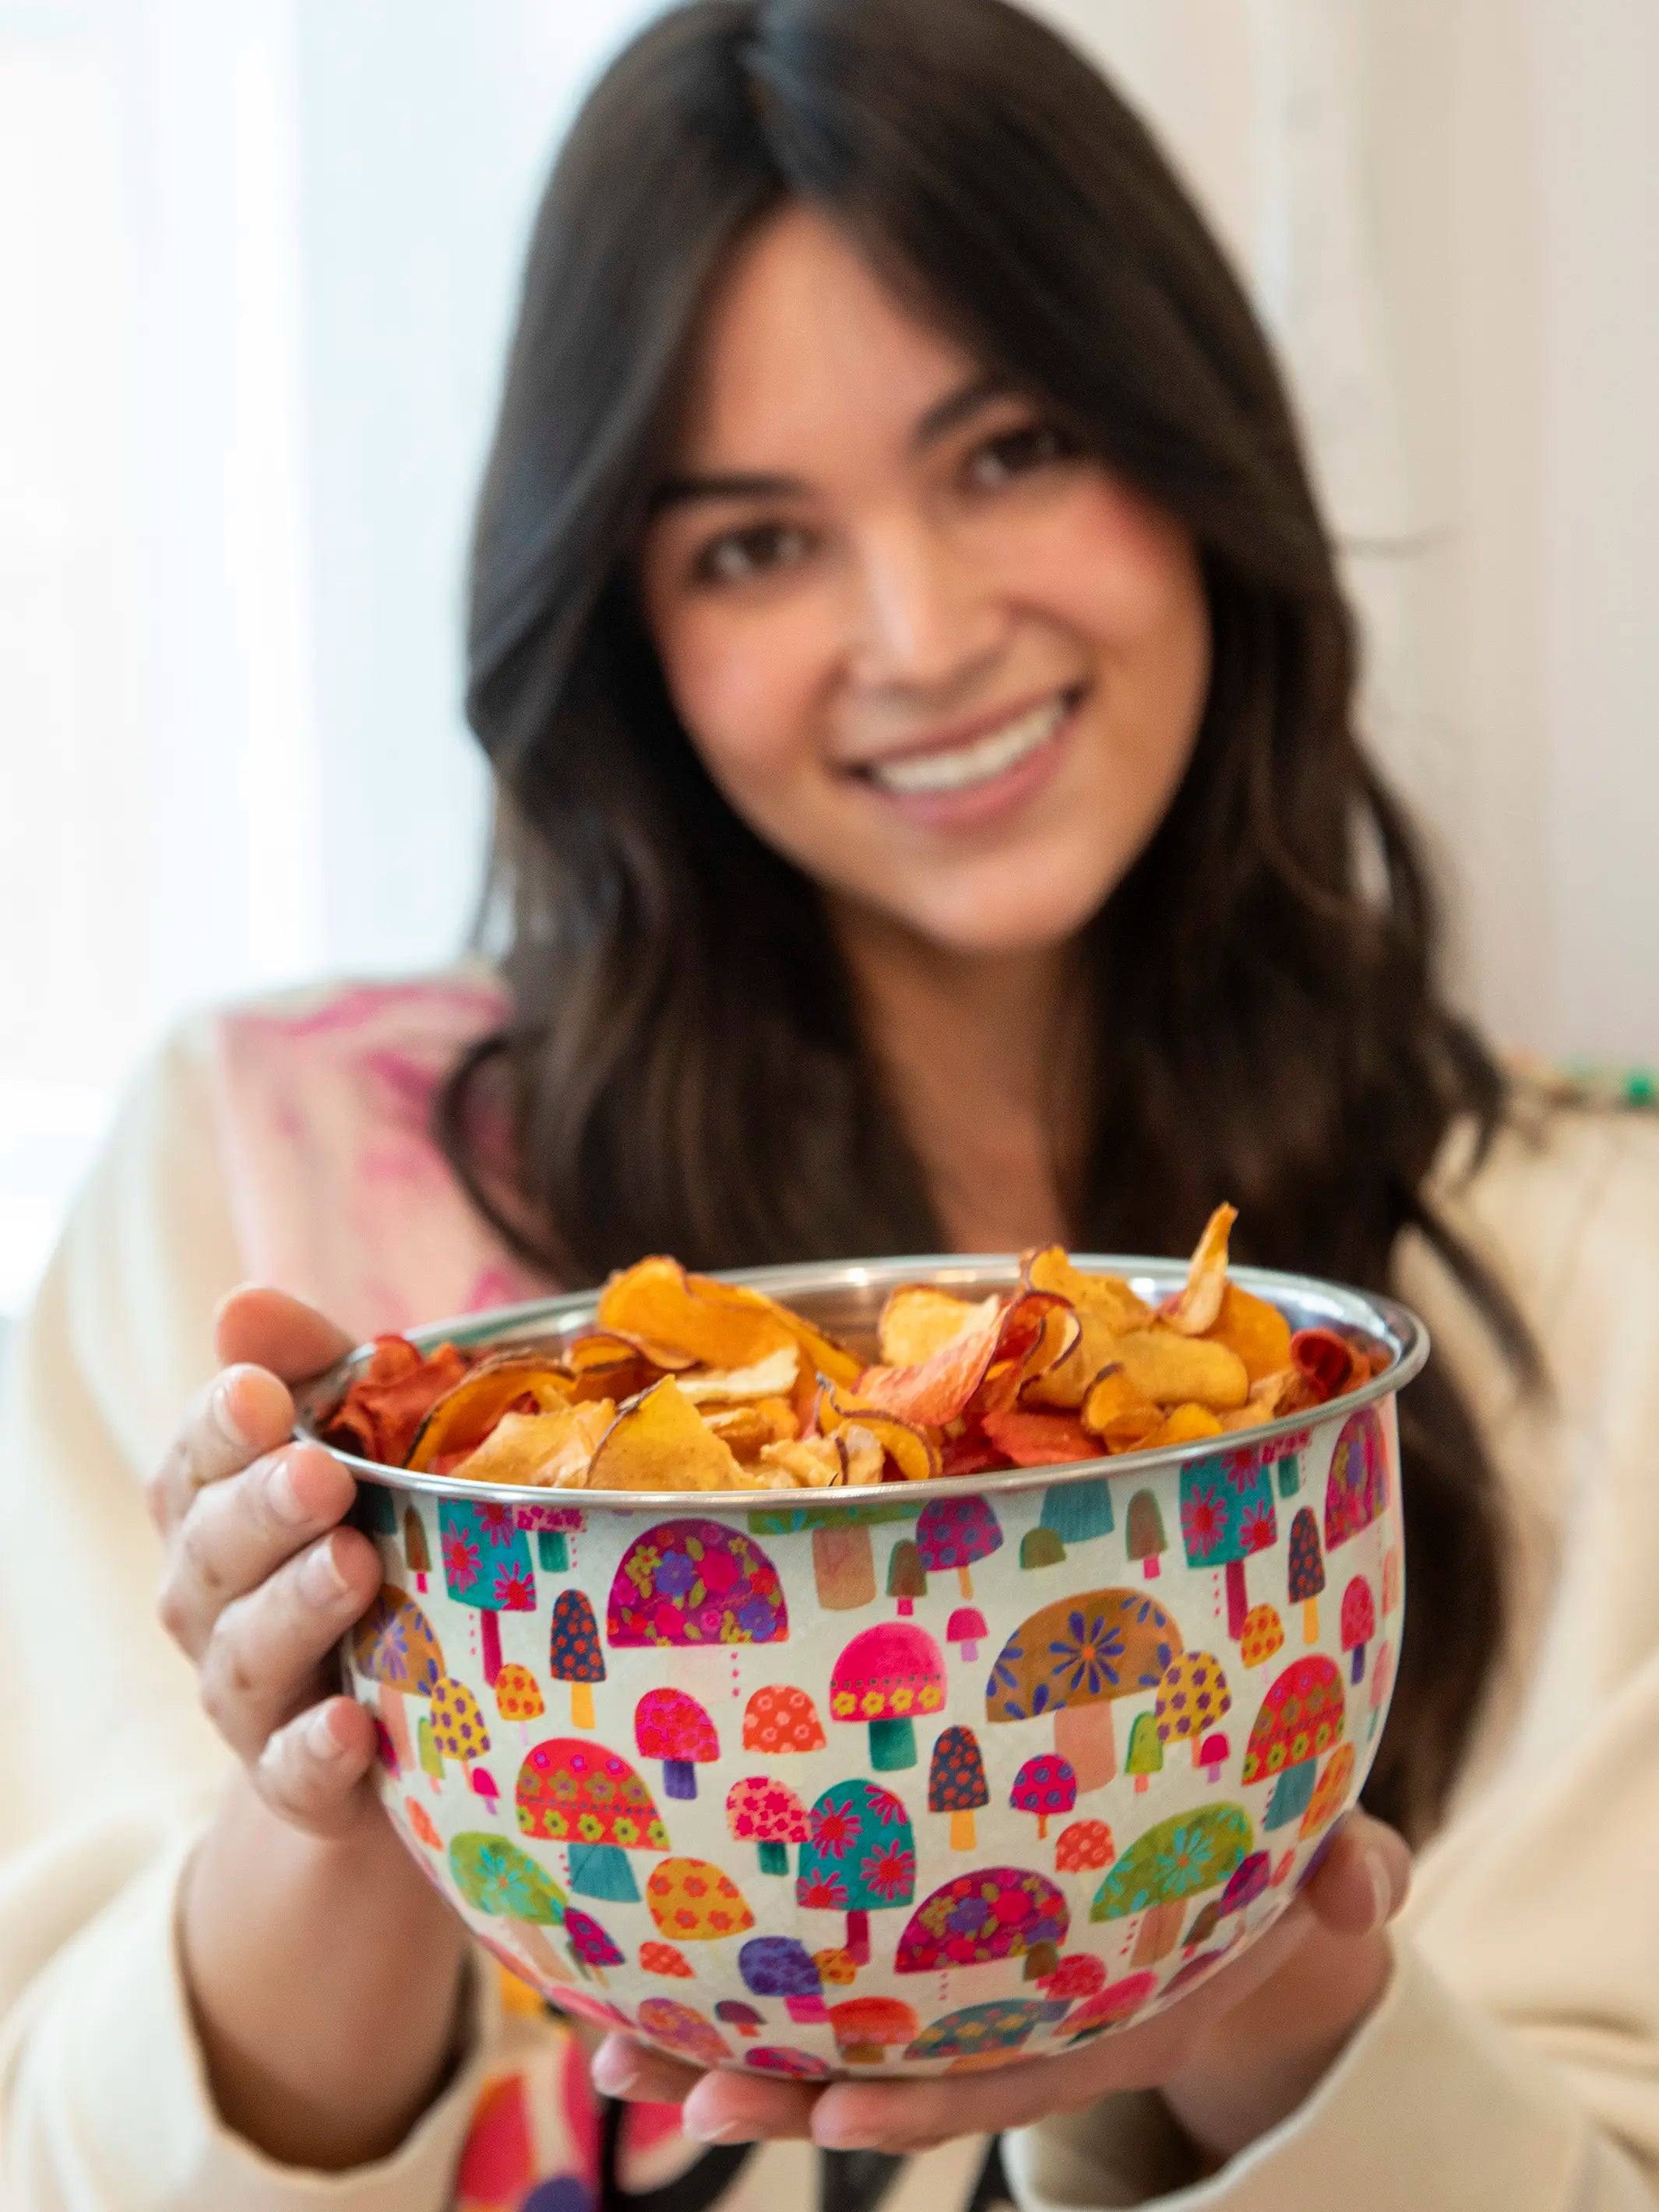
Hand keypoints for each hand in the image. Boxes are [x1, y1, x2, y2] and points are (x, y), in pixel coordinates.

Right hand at [148, 1286, 377, 1835]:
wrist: (414, 1706)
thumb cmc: (385, 1532)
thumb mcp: (370, 1436)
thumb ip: (318, 1368)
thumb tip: (244, 1304)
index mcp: (219, 1507)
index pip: (197, 1459)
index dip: (222, 1427)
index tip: (261, 1393)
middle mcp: (216, 1602)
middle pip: (215, 1552)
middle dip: (263, 1508)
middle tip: (322, 1473)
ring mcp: (253, 1695)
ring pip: (247, 1655)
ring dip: (295, 1608)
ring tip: (354, 1566)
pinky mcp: (301, 1780)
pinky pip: (292, 1773)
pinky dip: (313, 1752)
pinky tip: (351, 1726)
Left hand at [589, 1810, 1409, 2166]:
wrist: (1233, 1908)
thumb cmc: (1268, 1891)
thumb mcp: (1313, 1886)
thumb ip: (1348, 1875)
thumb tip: (1372, 1886)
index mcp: (1096, 2022)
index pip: (997, 2078)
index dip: (919, 2104)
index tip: (832, 2112)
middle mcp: (1012, 2027)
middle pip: (882, 2078)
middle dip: (776, 2094)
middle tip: (665, 2091)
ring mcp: (960, 2002)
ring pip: (826, 2042)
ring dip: (716, 2054)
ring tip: (604, 2053)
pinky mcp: (924, 1963)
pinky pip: (822, 1981)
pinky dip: (734, 1983)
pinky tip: (638, 1964)